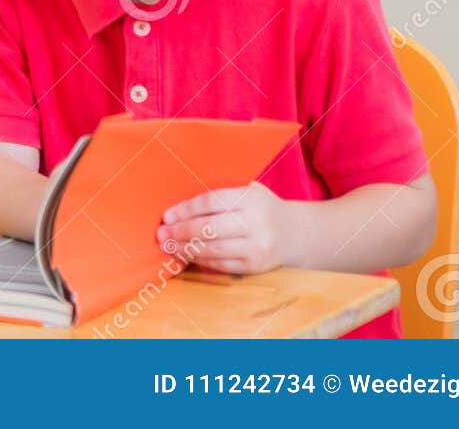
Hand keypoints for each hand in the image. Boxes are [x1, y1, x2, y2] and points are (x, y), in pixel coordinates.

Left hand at [158, 182, 295, 274]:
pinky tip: (186, 255)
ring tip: (168, 246)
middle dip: (181, 232)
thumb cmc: (260, 209)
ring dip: (186, 248)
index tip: (167, 216)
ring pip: (214, 249)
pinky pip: (222, 264)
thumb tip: (179, 206)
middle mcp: (256, 223)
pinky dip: (200, 260)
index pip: (211, 202)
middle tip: (162, 234)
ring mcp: (257, 247)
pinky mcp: (256, 266)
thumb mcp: (248, 193)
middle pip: (210, 228)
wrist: (296, 233)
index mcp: (251, 198)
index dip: (186, 210)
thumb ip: (220, 196)